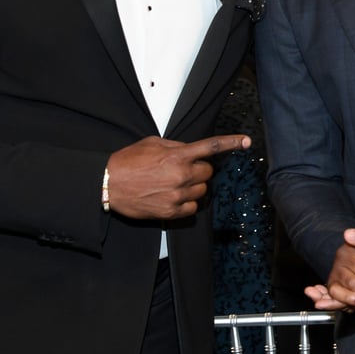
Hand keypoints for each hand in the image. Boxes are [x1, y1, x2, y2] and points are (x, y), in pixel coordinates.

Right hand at [105, 134, 249, 219]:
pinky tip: (172, 197)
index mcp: (177, 155)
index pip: (211, 146)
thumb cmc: (128, 162)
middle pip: (208, 172)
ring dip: (193, 187)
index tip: (245, 141)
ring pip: (202, 191)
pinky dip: (187, 204)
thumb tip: (190, 150)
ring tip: (173, 184)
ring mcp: (177, 195)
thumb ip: (175, 146)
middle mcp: (181, 175)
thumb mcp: (152, 143)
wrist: (109, 184)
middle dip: (199, 170)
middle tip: (182, 170)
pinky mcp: (171, 212)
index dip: (231, 142)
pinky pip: (192, 209)